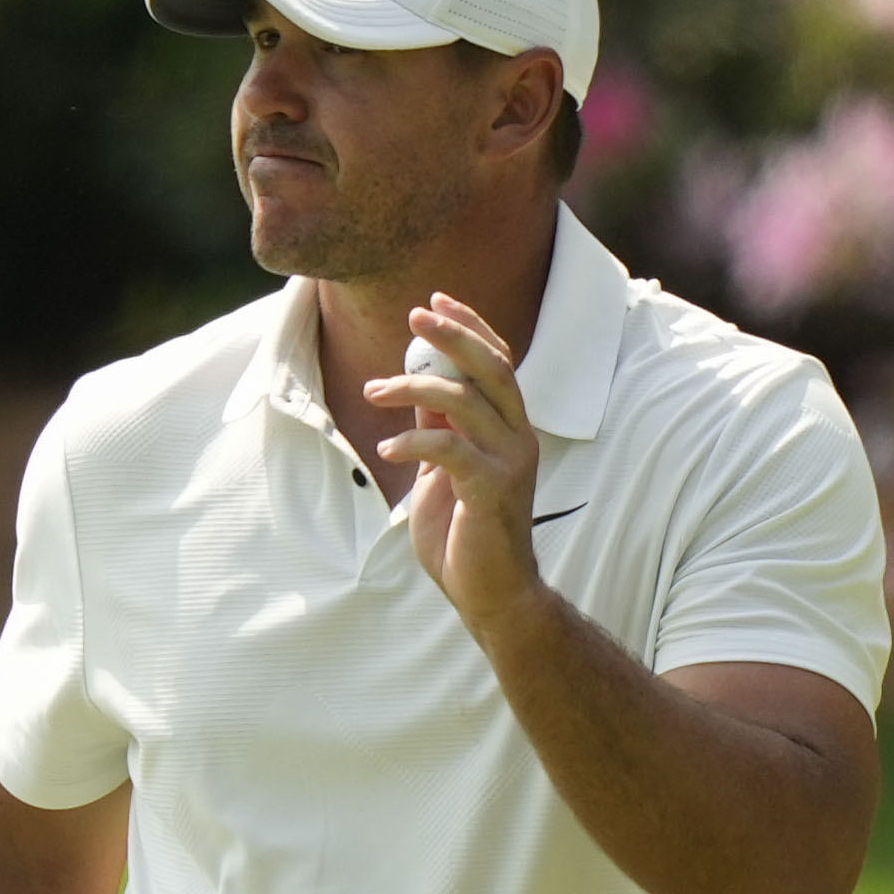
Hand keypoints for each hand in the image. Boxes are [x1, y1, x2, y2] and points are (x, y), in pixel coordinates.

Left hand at [368, 293, 547, 638]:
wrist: (491, 594)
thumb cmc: (466, 533)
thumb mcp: (446, 469)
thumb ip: (440, 425)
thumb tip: (418, 380)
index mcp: (511, 428)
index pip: (498, 360)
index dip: (470, 325)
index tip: (435, 299)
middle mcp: (519, 437)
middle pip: (492, 367)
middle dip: (452, 334)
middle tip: (414, 314)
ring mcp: (511, 463)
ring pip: (466, 400)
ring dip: (413, 386)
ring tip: (373, 392)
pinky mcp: (492, 491)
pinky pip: (449, 448)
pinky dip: (413, 439)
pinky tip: (387, 447)